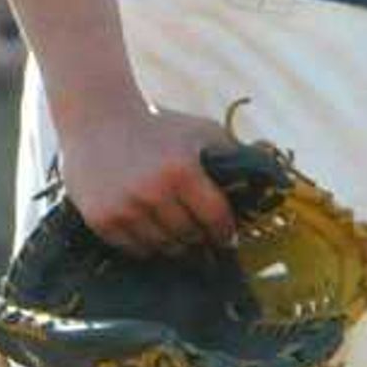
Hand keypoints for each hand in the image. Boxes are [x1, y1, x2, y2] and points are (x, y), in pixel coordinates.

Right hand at [51, 94, 237, 256]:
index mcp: (183, 170)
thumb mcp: (201, 131)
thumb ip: (232, 155)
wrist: (98, 118)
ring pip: (162, 247)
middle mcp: (153, 192)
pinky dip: (145, 243)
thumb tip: (269, 184)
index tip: (227, 238)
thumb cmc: (159, 126)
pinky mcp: (102, 218)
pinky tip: (148, 227)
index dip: (225, 233)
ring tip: (176, 233)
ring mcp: (125, 208)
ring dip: (173, 244)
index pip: (215, 219)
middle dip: (199, 238)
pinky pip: (133, 249)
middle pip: (190, 237)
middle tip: (201, 237)